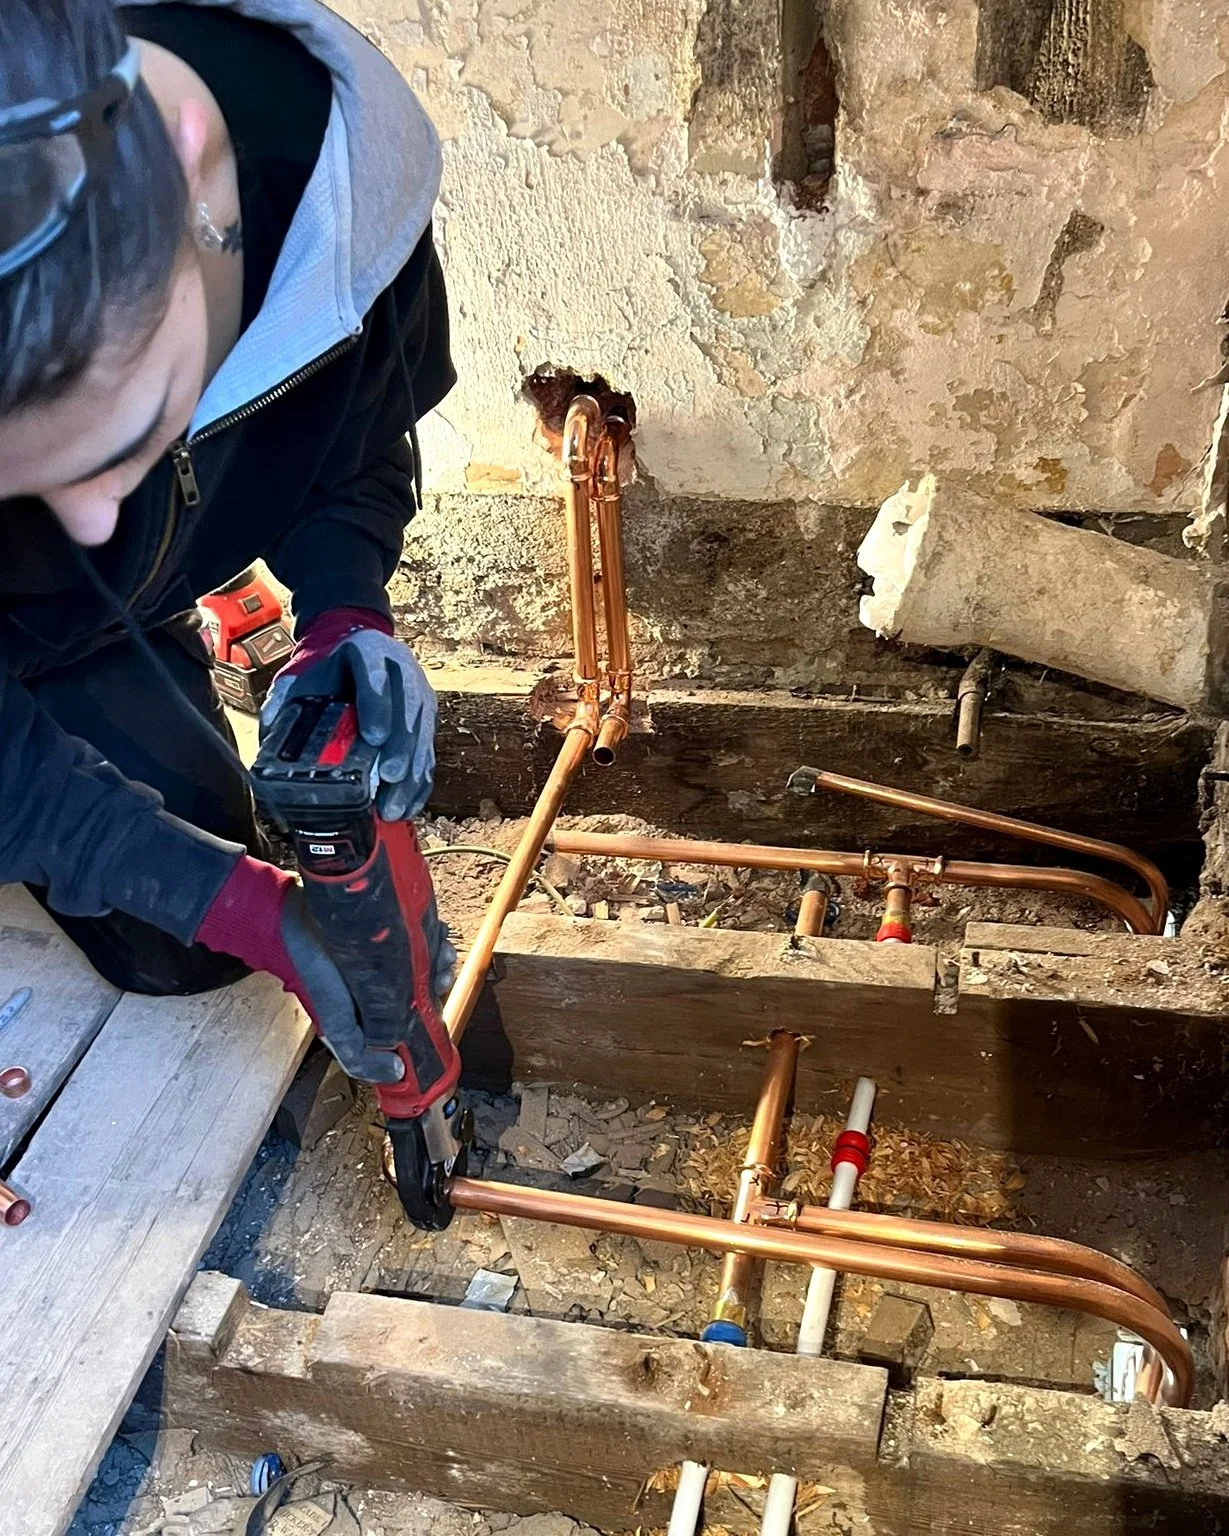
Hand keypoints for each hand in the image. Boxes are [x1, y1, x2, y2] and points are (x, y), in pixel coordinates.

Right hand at [196, 856, 455, 1084]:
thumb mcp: (335, 1024)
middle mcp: (387, 981)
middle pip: (426, 985)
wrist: (300, 919)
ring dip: (440, 959)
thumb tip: (397, 1073)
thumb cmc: (314, 970)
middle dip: (438, 981)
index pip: (415, 1017)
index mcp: (378, 1008)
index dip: (431, 1014)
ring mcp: (391, 952)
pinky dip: (435, 935)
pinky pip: (424, 932)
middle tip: (441, 977)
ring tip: (440, 954)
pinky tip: (435, 934)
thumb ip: (359, 1057)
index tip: (439, 1007)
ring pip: (429, 960)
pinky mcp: (393, 925)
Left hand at [262, 608, 436, 819]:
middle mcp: (401, 670)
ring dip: (412, 775)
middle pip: (409, 711)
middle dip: (401, 749)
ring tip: (394, 808)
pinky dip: (419, 783)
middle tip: (389, 780)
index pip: (376, 675)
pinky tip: (408, 807)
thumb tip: (269, 732)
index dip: (378, 707)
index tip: (374, 739)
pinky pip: (428, 752)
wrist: (358, 649)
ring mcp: (419, 694)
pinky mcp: (428, 717)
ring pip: (423, 735)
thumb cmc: (329, 669)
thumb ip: (285, 700)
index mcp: (368, 651)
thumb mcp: (305, 675)